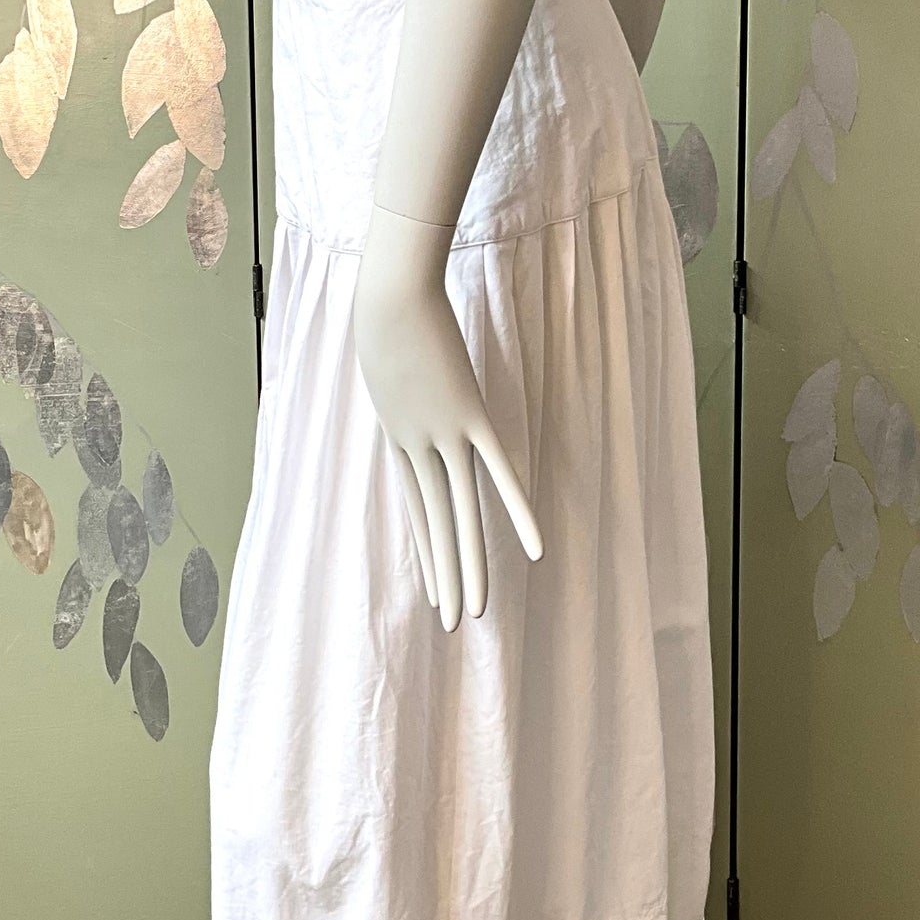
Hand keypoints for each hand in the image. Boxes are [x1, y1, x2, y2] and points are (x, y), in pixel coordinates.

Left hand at [353, 206, 543, 629]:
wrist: (387, 296)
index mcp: (399, 439)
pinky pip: (498, 474)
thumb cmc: (383, 314)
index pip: (417, 510)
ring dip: (472, 564)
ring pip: (463, 513)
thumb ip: (400, 383)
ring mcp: (444, 435)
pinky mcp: (468, 417)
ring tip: (477, 609)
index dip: (428, 550)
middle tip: (454, 623)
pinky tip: (536, 550)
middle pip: (438, 525)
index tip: (433, 589)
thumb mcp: (384, 360)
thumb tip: (405, 380)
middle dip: (447, 576)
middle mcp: (418, 448)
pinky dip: (518, 513)